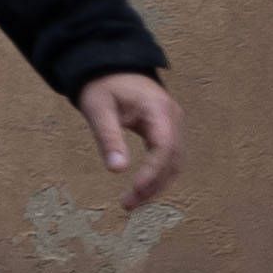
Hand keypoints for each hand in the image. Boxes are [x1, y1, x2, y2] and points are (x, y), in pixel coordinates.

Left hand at [76, 72, 181, 210]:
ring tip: (133, 203)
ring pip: (174, 162)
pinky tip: (142, 189)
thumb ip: (108, 138)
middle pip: (173, 159)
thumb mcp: (98, 109)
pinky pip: (169, 157)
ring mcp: (173, 124)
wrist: (110, 67)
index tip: (137, 189)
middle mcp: (173, 118)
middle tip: (129, 205)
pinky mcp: (167, 130)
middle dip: (154, 185)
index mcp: (158, 110)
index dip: (153, 171)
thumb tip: (117, 170)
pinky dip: (157, 175)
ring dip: (157, 184)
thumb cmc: (102, 86)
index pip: (164, 147)